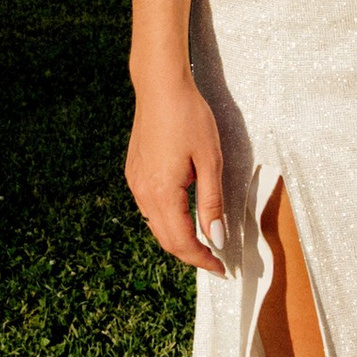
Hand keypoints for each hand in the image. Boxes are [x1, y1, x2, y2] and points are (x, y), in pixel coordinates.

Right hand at [127, 69, 227, 270]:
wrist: (160, 86)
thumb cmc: (190, 118)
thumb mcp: (211, 161)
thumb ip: (212, 203)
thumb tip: (217, 238)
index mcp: (163, 192)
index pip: (182, 242)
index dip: (202, 260)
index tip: (222, 270)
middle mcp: (143, 192)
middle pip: (166, 239)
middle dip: (191, 255)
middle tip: (216, 262)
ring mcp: (135, 182)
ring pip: (156, 225)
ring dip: (179, 238)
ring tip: (203, 243)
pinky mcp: (134, 172)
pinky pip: (149, 208)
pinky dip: (168, 220)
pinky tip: (184, 216)